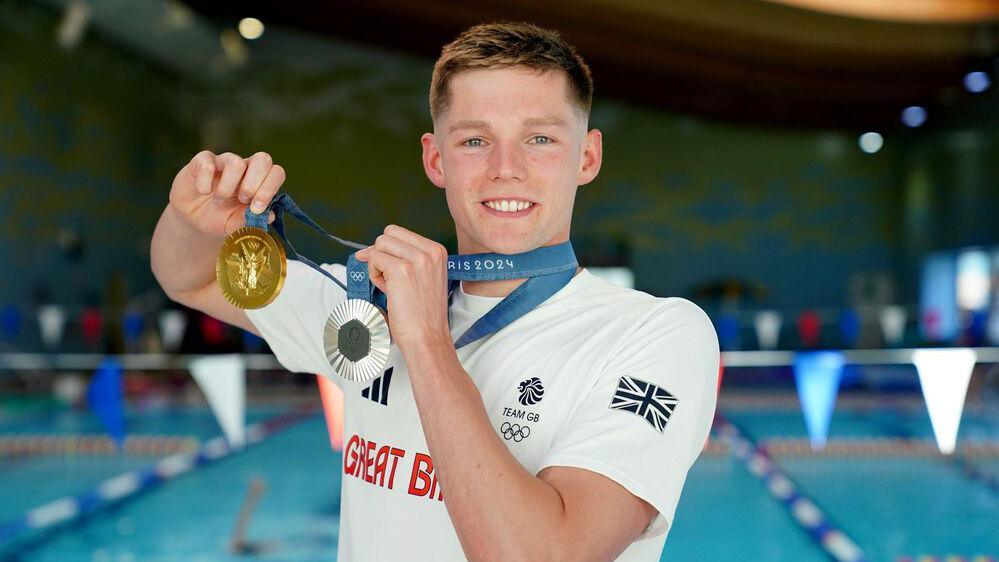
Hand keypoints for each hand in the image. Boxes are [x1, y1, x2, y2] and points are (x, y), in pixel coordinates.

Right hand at [168, 150, 284, 238]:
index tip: (256, 208)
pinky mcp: (202, 161)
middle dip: (255, 182)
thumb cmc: (219, 218)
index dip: (270, 188)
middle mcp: (245, 168)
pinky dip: (206, 180)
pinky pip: (208, 162)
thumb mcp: (235, 225)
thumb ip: (251, 221)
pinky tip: (204, 191)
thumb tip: (271, 216)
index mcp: (259, 182)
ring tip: (220, 200)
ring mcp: (224, 162)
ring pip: (236, 162)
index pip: (276, 173)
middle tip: (243, 200)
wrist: (192, 218)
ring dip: (228, 186)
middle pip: (263, 159)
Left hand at [354, 225, 451, 351]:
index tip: (387, 266)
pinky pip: (374, 259)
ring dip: (377, 264)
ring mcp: (416, 259)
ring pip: (379, 245)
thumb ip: (406, 260)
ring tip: (390, 285)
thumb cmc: (424, 315)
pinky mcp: (401, 270)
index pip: (400, 233)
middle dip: (381, 254)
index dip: (387, 249)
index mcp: (437, 251)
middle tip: (388, 278)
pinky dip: (374, 275)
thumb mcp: (424, 278)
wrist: (428, 337)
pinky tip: (387, 290)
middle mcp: (429, 252)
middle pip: (388, 234)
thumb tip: (373, 249)